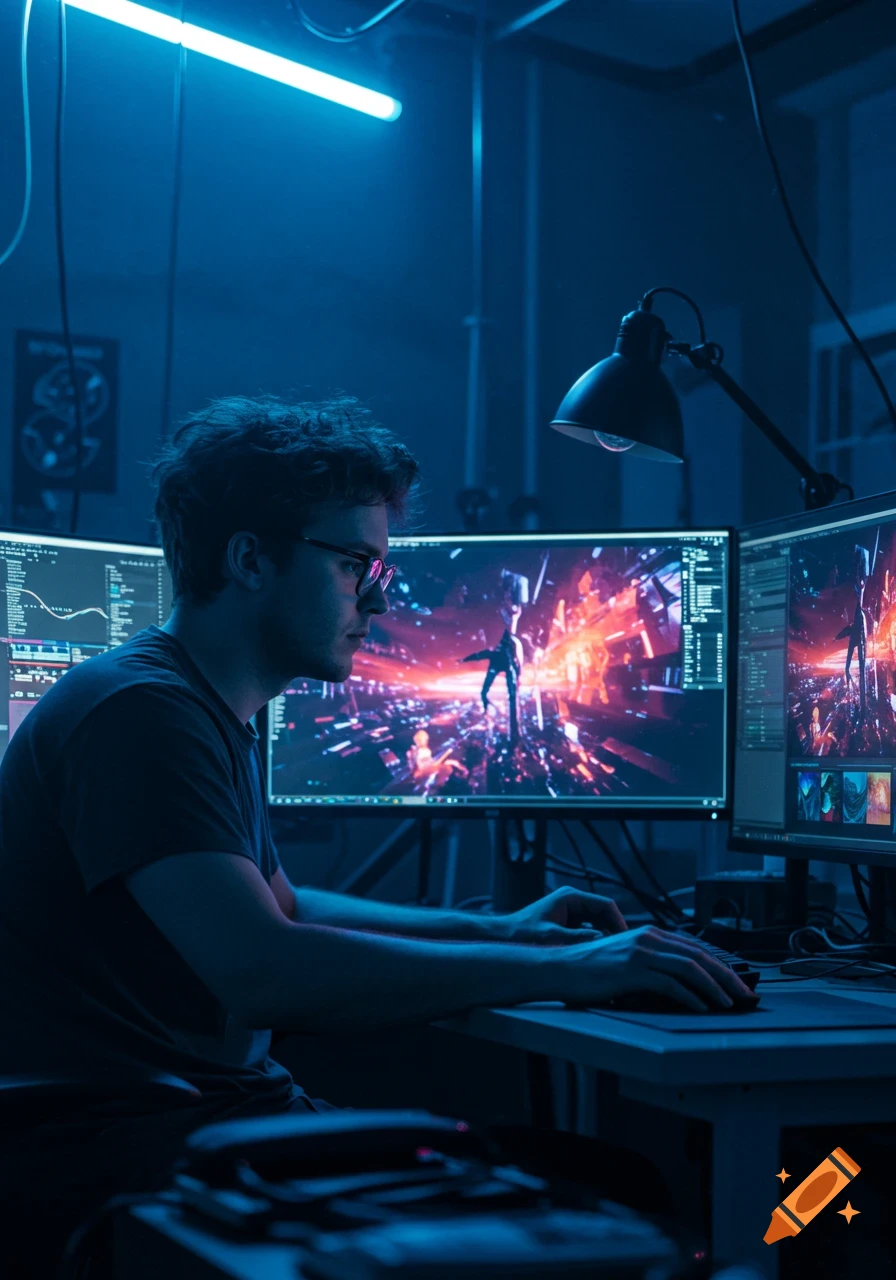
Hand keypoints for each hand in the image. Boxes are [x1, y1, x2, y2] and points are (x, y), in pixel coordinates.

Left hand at [503, 886, 627, 944]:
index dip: (619, 921)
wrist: (504, 937)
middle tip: (626, 950)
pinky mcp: (568, 921)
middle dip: (615, 929)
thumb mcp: (552, 938)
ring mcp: (571, 910)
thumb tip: (603, 939)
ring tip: (617, 954)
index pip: (606, 904)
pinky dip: (596, 939)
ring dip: (606, 935)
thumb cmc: (523, 935)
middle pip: (604, 913)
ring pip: (598, 921)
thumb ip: (578, 937)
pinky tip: (600, 955)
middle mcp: (573, 900)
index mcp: (571, 897)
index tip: (628, 939)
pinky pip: (589, 928)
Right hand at [545, 925, 759, 1010]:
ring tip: (730, 1002)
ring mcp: (641, 953)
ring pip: (690, 967)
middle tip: (744, 993)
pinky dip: (691, 996)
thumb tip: (679, 982)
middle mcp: (648, 938)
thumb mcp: (625, 960)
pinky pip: (671, 983)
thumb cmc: (589, 970)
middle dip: (727, 975)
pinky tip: (702, 1007)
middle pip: (699, 955)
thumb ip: (650, 964)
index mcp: (649, 934)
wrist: (560, 968)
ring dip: (715, 986)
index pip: (695, 948)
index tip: (736, 981)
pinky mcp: (632, 970)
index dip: (720, 964)